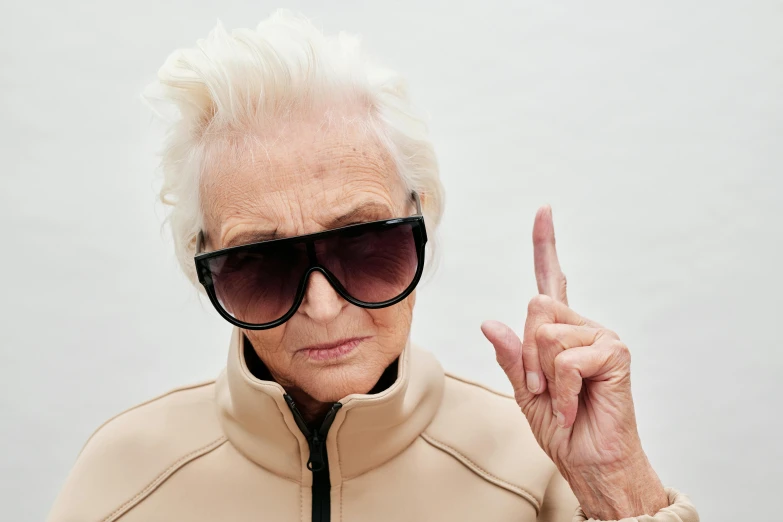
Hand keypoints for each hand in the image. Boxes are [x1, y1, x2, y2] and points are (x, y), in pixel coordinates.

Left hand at [481, 205, 668, 520]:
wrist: (590, 462)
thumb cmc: (562, 428)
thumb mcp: (524, 391)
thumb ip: (511, 357)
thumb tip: (490, 322)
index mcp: (561, 332)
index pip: (551, 280)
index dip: (546, 245)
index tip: (544, 211)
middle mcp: (583, 326)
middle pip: (535, 307)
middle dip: (527, 354)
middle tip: (542, 389)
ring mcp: (602, 337)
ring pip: (546, 333)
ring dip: (543, 377)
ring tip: (560, 399)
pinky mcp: (616, 353)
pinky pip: (566, 360)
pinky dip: (561, 392)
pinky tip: (574, 407)